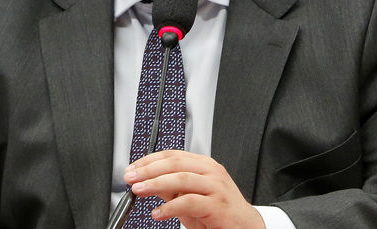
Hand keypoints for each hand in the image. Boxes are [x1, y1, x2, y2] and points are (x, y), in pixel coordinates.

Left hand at [124, 150, 265, 228]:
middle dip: (149, 169)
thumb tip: (148, 181)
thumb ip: (172, 188)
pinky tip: (158, 213)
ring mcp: (216, 187)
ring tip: (139, 190)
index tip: (133, 168)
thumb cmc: (219, 212)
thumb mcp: (191, 197)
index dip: (149, 160)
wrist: (245, 228)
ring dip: (155, 184)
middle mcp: (211, 172)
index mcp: (204, 165)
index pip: (172, 155)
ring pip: (181, 178)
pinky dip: (170, 207)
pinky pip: (189, 202)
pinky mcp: (218, 205)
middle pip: (174, 163)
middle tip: (131, 177)